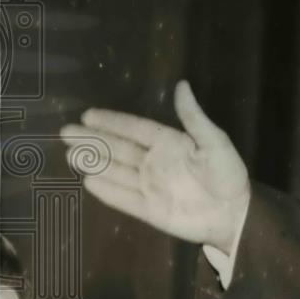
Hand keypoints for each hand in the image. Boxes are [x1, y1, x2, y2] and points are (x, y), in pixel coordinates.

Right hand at [61, 80, 250, 251]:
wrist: (235, 213)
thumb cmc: (228, 174)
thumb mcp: (214, 141)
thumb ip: (194, 117)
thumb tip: (182, 85)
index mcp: (171, 143)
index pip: (135, 129)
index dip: (113, 122)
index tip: (88, 115)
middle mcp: (156, 162)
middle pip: (119, 149)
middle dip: (93, 141)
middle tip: (65, 132)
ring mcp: (151, 186)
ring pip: (116, 171)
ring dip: (94, 162)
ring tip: (69, 154)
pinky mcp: (150, 209)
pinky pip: (123, 198)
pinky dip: (106, 190)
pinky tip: (88, 181)